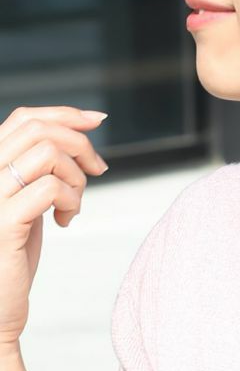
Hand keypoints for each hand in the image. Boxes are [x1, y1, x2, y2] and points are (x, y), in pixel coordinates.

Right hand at [0, 105, 109, 350]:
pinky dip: (72, 201)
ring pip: (48, 152)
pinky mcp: (3, 221)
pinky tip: (65, 222)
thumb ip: (37, 173)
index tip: (98, 120)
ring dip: (76, 177)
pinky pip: (51, 188)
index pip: (23, 118)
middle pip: (39, 129)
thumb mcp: (24, 203)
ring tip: (73, 205)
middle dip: (81, 145)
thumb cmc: (9, 257)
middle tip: (97, 172)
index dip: (65, 113)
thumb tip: (76, 140)